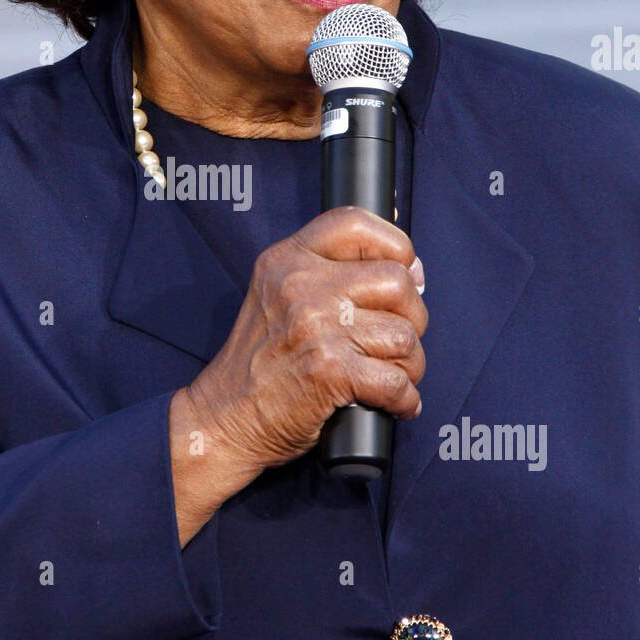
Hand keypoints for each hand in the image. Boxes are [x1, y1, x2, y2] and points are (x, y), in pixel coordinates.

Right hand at [177, 205, 426, 487]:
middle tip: (395, 339)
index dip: (395, 246)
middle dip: (412, 316)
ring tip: (389, 375)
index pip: (357, 223)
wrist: (225, 416)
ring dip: (408, 364)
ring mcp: (316, 327)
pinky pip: (397, 381)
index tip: (405, 274)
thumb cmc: (260, 361)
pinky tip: (393, 403)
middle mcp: (300, 286)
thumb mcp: (278, 294)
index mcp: (287, 259)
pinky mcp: (329, 371)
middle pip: (396, 281)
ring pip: (404, 336)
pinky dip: (405, 400)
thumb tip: (414, 269)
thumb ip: (331, 273)